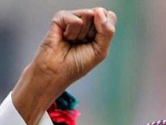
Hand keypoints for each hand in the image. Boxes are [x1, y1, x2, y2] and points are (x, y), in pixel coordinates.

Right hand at [12, 8, 116, 124]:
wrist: (56, 72)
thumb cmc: (76, 65)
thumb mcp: (100, 51)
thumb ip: (107, 31)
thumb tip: (99, 11)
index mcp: (97, 29)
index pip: (109, 16)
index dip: (105, 29)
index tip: (94, 43)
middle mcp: (85, 21)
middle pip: (99, 14)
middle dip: (93, 33)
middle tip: (81, 44)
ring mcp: (72, 18)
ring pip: (88, 14)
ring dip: (81, 34)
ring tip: (72, 42)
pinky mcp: (60, 18)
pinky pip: (75, 19)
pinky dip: (71, 32)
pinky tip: (64, 38)